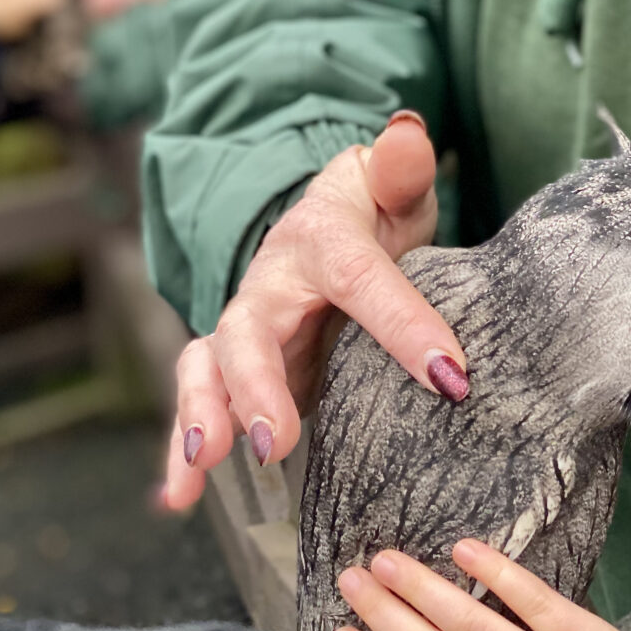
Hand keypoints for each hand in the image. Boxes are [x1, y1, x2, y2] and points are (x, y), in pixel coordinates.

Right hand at [163, 111, 463, 509]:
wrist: (323, 232)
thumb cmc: (371, 217)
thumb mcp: (393, 189)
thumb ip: (401, 169)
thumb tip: (407, 133)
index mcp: (321, 242)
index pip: (361, 278)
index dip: (403, 324)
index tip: (452, 376)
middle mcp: (270, 288)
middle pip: (250, 332)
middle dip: (256, 385)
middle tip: (272, 438)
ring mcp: (247, 335)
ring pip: (208, 371)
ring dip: (202, 417)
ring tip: (205, 462)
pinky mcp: (238, 375)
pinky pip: (202, 408)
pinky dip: (182, 453)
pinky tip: (178, 497)